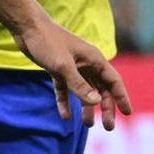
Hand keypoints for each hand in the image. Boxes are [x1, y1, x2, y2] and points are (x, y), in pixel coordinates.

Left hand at [14, 20, 131, 129]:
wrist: (26, 26)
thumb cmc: (47, 42)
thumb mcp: (63, 66)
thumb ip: (79, 85)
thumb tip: (96, 102)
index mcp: (94, 59)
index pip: (114, 81)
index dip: (122, 97)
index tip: (127, 113)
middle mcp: (86, 63)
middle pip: (101, 89)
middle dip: (105, 107)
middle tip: (108, 127)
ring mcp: (72, 67)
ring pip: (84, 90)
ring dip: (87, 107)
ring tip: (88, 124)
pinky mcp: (57, 69)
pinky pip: (65, 89)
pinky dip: (66, 101)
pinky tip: (65, 116)